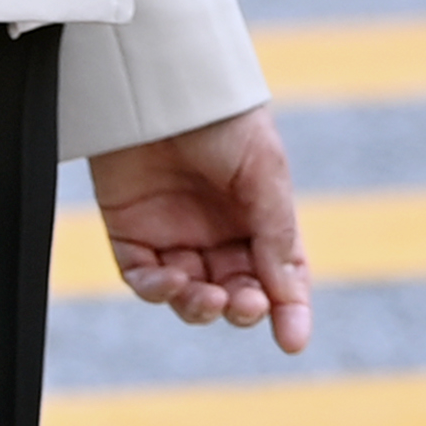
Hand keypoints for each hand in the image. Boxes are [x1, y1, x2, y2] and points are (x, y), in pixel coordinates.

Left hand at [91, 105, 312, 352]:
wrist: (161, 85)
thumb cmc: (224, 120)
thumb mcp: (266, 172)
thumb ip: (275, 234)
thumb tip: (287, 294)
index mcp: (260, 215)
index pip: (280, 273)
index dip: (290, 308)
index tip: (293, 340)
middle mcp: (219, 231)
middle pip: (236, 290)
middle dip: (244, 306)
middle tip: (245, 304)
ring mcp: (174, 235)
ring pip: (190, 294)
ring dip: (201, 306)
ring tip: (207, 297)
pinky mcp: (131, 234)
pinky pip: (144, 278)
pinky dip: (158, 289)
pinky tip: (171, 281)